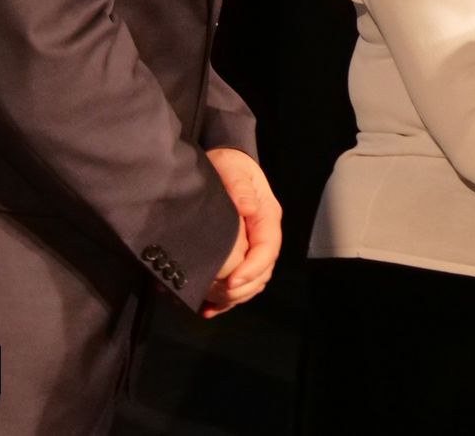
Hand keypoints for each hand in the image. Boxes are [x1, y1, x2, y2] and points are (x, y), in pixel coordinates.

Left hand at [201, 148, 281, 318]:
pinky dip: (224, 300)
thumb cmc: (230, 166)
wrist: (224, 165)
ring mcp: (252, 247)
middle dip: (241, 289)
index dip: (252, 269)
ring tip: (208, 303)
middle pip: (262, 272)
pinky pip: (238, 284)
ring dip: (233, 298)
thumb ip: (239, 187)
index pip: (267, 249)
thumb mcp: (233, 170)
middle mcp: (263, 236)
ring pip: (252, 282)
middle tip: (214, 295)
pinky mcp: (239, 255)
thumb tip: (246, 207)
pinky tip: (206, 309)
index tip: (230, 282)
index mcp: (266, 217)